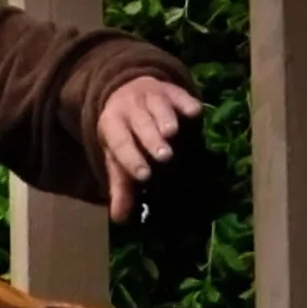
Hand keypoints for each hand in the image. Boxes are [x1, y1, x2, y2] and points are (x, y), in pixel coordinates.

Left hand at [96, 75, 202, 221]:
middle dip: (151, 140)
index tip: (144, 175)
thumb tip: (120, 219)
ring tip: (173, 133)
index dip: (131, 158)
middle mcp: (129, 108)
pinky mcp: (170, 88)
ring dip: (165, 119)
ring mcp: (150, 96)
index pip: (120, 143)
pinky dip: (186, 102)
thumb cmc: (125, 133)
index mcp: (112, 126)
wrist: (127, 90)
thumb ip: (121, 186)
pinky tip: (195, 112)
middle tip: (164, 156)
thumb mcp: (117, 157)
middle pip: (139, 124)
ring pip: (157, 106)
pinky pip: (177, 93)